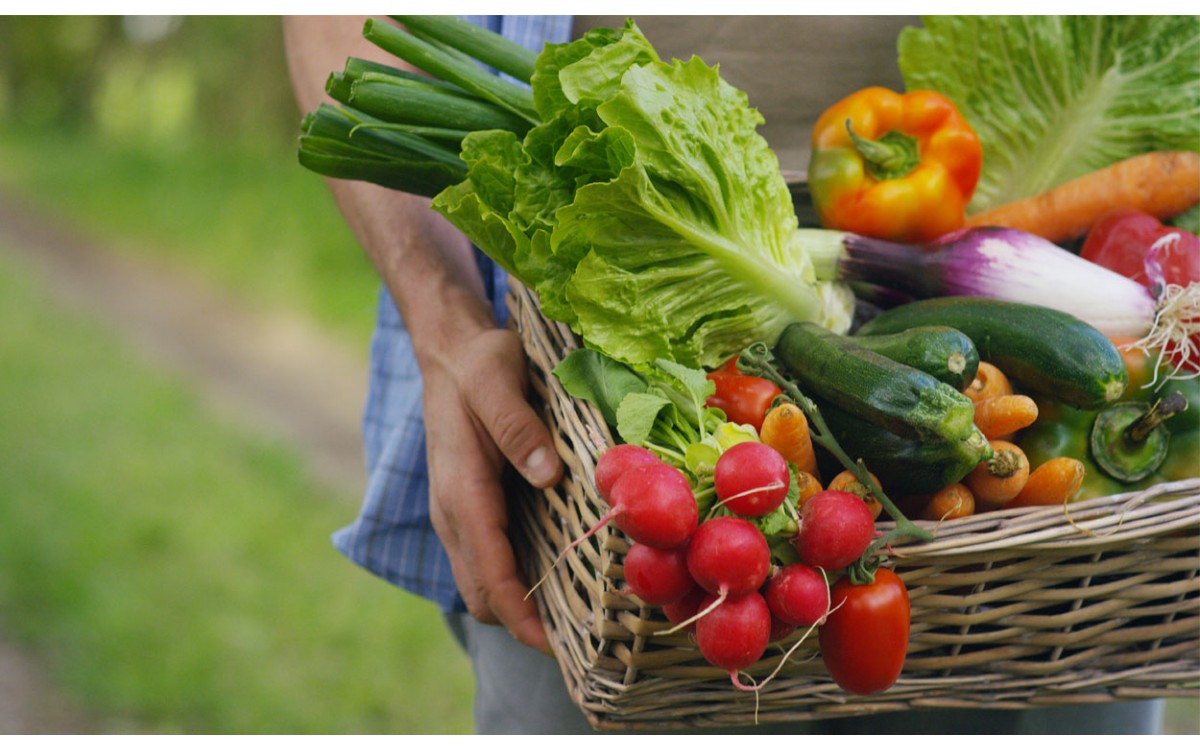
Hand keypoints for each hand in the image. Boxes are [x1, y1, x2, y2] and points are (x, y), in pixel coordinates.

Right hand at [422, 326, 561, 652]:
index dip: (521, 617)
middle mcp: (453, 513)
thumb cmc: (478, 362)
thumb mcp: (497, 379)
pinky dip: (516, 581)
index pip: (488, 574)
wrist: (450, 350)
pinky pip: (489, 560)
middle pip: (482, 594)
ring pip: (483, 582)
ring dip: (520, 607)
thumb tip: (546, 475)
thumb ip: (516, 426)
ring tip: (577, 618)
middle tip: (582, 638)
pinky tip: (559, 575)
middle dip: (523, 625)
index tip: (557, 647)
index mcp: (461, 491)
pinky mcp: (471, 507)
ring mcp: (458, 514)